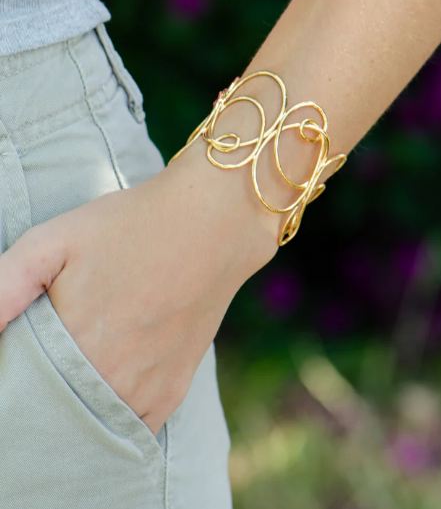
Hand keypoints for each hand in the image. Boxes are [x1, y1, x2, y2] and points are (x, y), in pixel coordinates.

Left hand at [0, 145, 278, 436]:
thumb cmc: (128, 224)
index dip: (18, 366)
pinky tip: (111, 376)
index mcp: (73, 345)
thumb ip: (4, 284)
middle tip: (64, 337)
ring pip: (91, 421)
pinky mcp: (172, 392)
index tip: (31, 340)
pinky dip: (115, 412)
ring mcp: (145, 392)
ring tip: (86, 353)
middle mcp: (109, 380)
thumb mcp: (55, 238)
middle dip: (46, 385)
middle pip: (54, 407)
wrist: (212, 222)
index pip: (21, 385)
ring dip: (79, 401)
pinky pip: (131, 425)